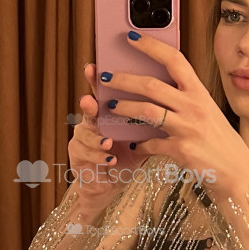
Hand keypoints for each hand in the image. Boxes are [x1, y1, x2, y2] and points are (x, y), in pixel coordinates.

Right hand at [67, 62, 146, 219]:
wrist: (114, 182)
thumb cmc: (128, 155)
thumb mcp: (142, 136)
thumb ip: (151, 118)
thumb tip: (171, 97)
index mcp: (107, 110)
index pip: (103, 90)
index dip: (97, 79)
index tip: (96, 67)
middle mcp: (92, 119)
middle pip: (88, 107)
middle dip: (89, 104)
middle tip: (91, 101)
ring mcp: (82, 137)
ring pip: (84, 133)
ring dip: (96, 138)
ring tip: (107, 142)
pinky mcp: (77, 156)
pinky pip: (85, 154)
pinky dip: (99, 156)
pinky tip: (110, 159)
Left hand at [102, 34, 248, 201]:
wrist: (237, 170)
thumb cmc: (219, 139)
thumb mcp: (206, 110)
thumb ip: (184, 97)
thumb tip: (154, 85)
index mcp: (199, 92)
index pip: (174, 60)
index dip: (151, 46)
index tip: (131, 37)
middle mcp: (194, 106)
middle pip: (151, 85)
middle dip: (123, 79)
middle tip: (105, 77)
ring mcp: (188, 128)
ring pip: (146, 111)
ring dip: (124, 107)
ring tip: (110, 106)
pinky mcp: (182, 150)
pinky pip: (151, 143)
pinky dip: (140, 143)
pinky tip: (134, 143)